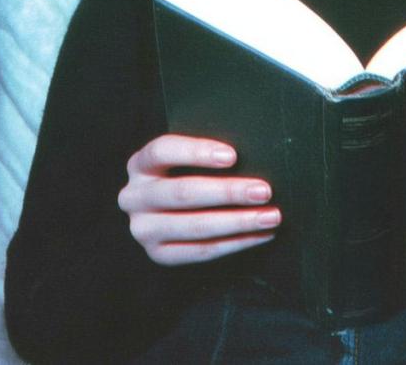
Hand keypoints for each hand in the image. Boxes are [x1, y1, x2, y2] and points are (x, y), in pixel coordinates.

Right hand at [118, 134, 280, 265]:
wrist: (163, 212)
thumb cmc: (186, 173)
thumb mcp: (184, 158)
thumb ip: (206, 154)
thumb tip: (254, 151)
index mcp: (140, 164)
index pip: (162, 151)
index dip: (197, 152)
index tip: (233, 155)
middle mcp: (134, 197)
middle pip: (183, 192)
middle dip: (229, 192)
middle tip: (264, 191)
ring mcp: (143, 229)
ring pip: (196, 226)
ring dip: (239, 221)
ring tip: (271, 216)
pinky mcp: (159, 254)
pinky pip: (202, 251)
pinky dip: (236, 243)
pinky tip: (260, 234)